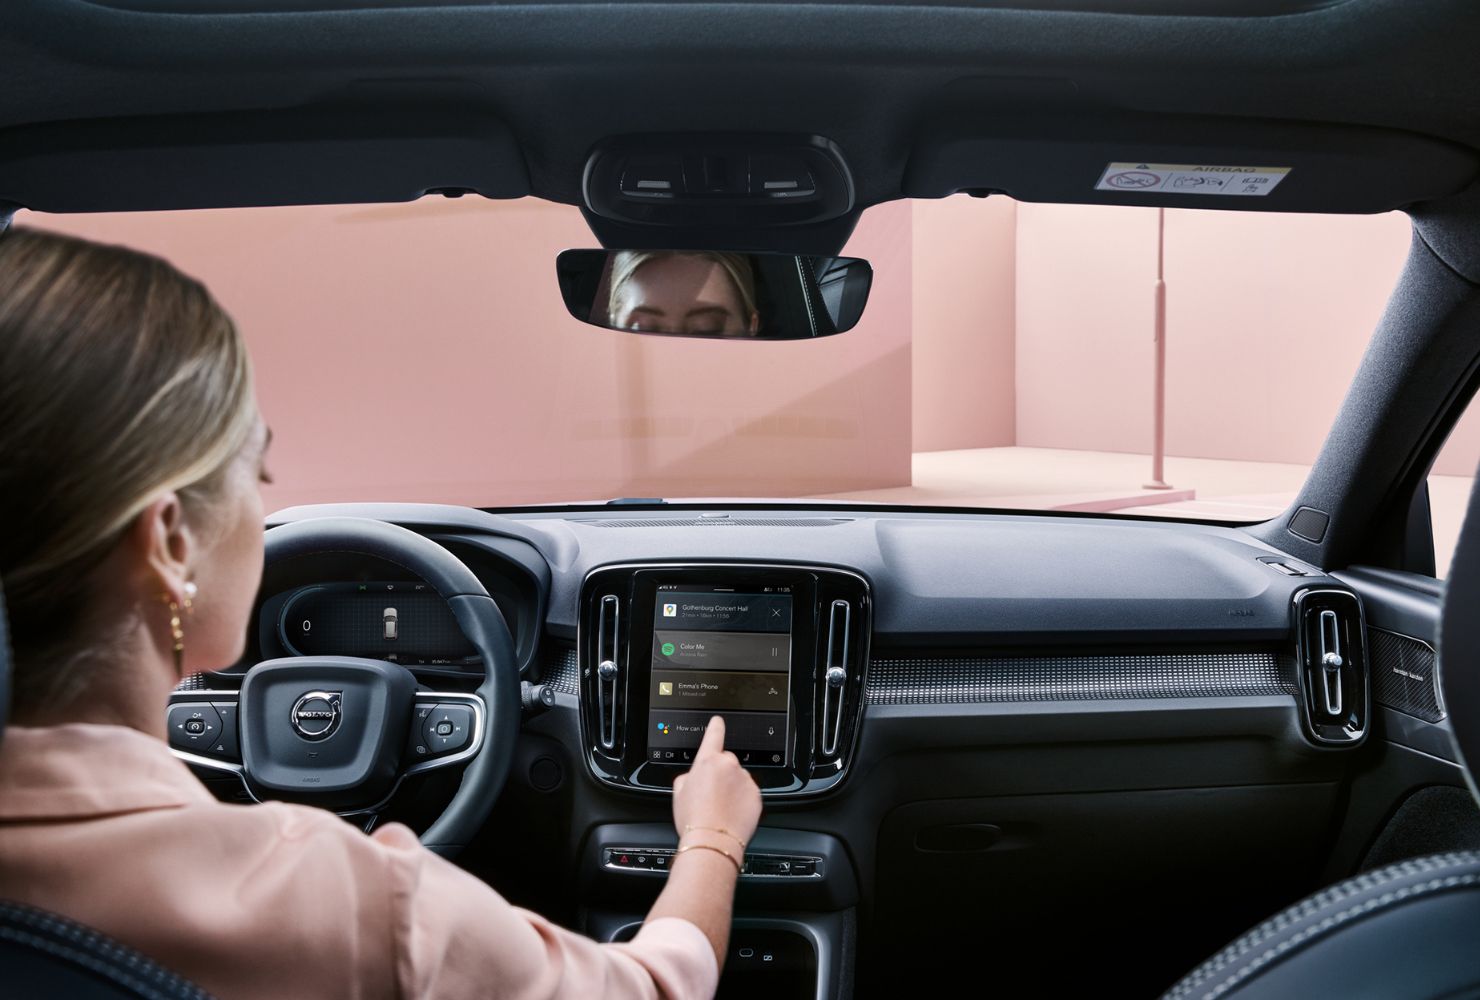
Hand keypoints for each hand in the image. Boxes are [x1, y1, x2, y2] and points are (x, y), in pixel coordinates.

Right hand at [671, 716, 761, 845]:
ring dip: (732, 790)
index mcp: (707, 762)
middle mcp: (729, 766)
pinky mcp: (757, 795)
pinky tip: (732, 815)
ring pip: (738, 780)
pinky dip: (742, 801)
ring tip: (721, 810)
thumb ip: (688, 777)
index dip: (716, 726)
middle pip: (726, 763)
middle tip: (711, 797)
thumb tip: (693, 777)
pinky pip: (749, 794)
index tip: (718, 721)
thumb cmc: (693, 820)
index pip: (714, 735)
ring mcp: (745, 780)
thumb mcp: (678, 793)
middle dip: (721, 775)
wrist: (713, 841)